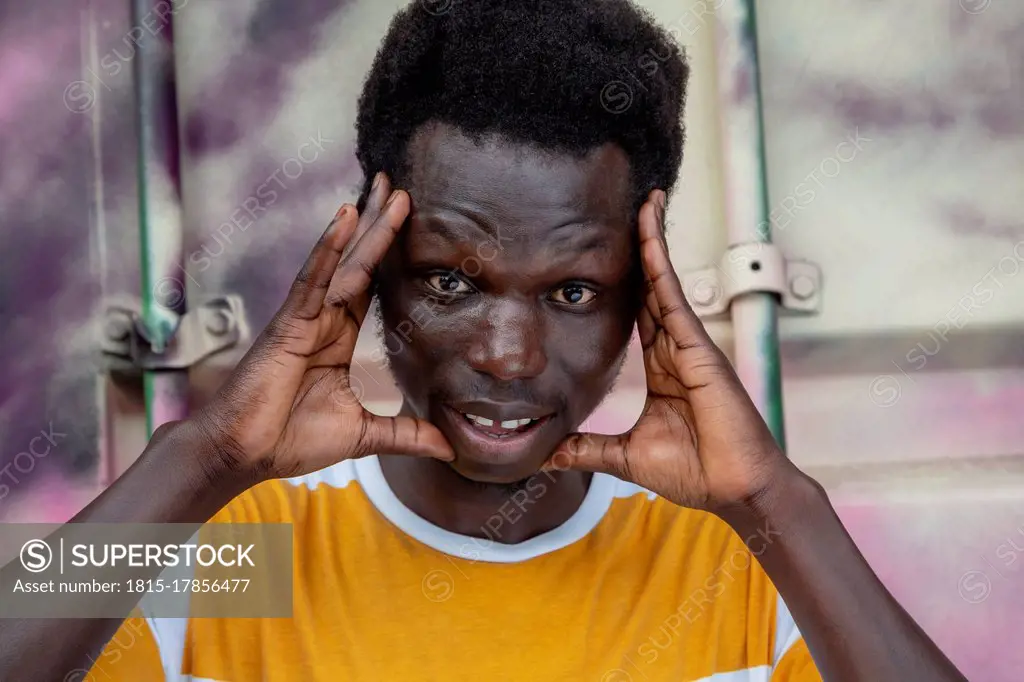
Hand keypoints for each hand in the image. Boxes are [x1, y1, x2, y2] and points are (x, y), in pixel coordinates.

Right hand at [190, 174, 452, 480]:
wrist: (246, 454)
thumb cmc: (292, 440)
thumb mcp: (364, 434)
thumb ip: (405, 433)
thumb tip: (449, 447)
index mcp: (343, 340)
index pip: (375, 288)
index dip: (394, 257)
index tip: (416, 227)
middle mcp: (327, 320)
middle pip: (361, 263)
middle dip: (381, 225)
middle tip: (401, 186)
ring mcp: (308, 317)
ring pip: (344, 262)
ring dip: (366, 224)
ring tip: (385, 188)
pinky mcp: (290, 322)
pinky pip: (314, 277)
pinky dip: (329, 246)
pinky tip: (344, 215)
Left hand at [548, 190, 797, 513]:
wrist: (733, 489)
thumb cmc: (694, 472)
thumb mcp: (626, 457)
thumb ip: (589, 449)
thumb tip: (549, 454)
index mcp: (661, 367)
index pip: (637, 312)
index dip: (625, 281)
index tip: (607, 254)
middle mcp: (674, 347)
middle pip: (651, 285)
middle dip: (641, 247)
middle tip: (628, 206)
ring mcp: (688, 343)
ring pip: (662, 280)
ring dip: (651, 240)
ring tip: (643, 200)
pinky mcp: (697, 344)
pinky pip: (672, 294)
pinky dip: (660, 260)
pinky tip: (649, 230)